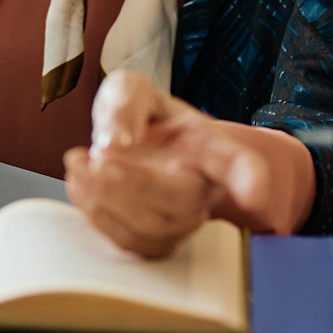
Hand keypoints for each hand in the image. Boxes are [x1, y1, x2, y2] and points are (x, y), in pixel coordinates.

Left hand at [63, 70, 272, 257]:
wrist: (124, 145)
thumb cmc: (137, 115)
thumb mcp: (131, 89)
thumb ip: (126, 105)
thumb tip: (116, 143)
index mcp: (211, 148)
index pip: (238, 163)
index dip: (249, 180)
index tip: (253, 194)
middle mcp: (203, 189)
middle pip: (184, 202)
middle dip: (137, 185)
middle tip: (98, 155)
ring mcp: (180, 221)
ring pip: (154, 230)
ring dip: (108, 200)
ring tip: (80, 162)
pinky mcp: (152, 242)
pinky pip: (129, 243)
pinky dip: (97, 215)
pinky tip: (80, 181)